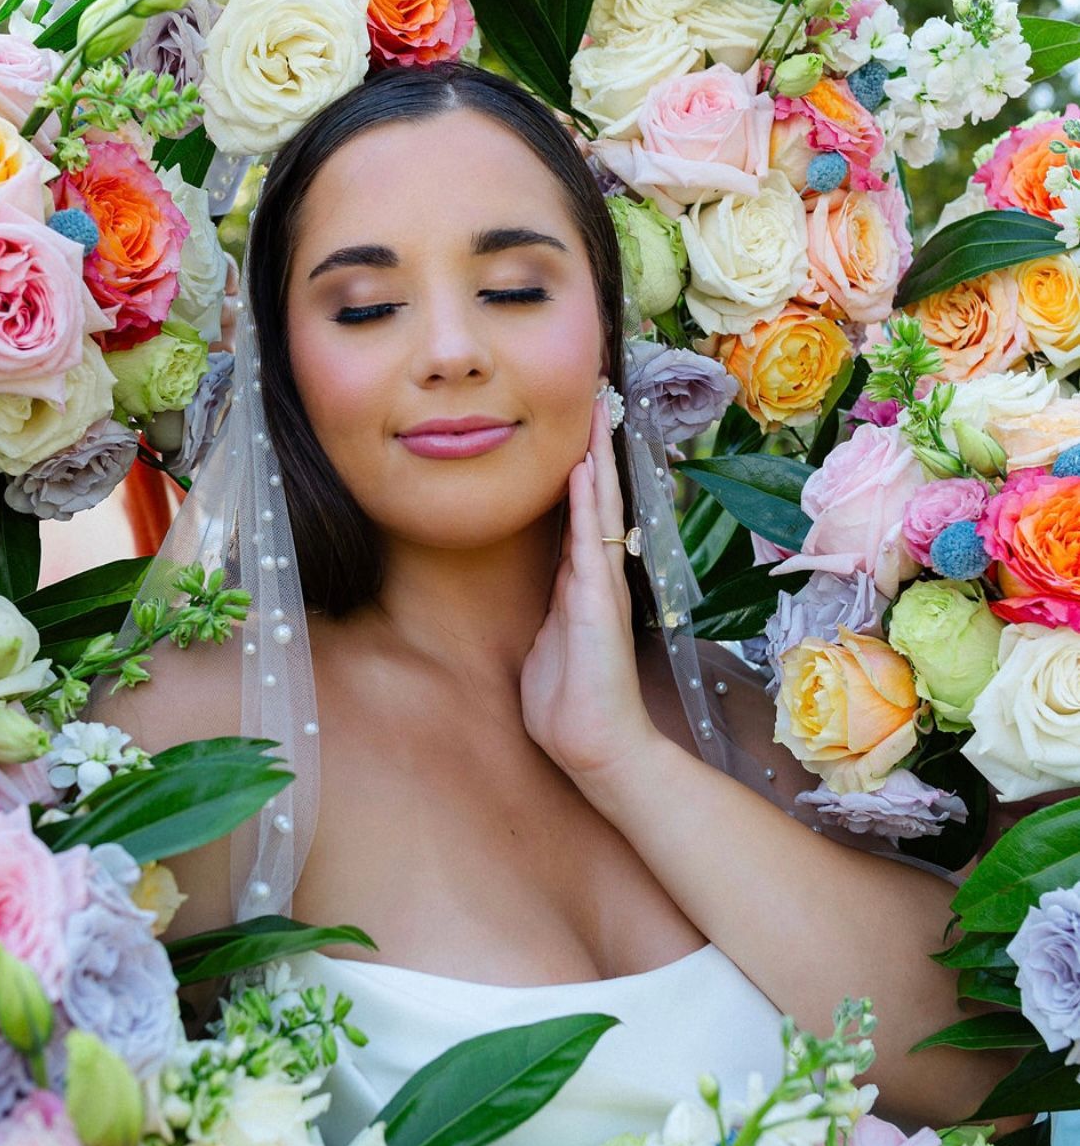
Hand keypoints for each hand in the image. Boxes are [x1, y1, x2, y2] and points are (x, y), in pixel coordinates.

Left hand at [520, 397, 659, 784]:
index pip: (576, 517)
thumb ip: (551, 619)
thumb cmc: (569, 706)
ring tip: (596, 409)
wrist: (597, 748)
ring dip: (595, 458)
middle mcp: (593, 577)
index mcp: (578, 587)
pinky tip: (585, 465)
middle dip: (592, 447)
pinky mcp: (598, 601)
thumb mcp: (548, 649)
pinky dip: (588, 500)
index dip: (576, 475)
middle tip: (594, 396)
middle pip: (592, 499)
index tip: (574, 431)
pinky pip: (590, 539)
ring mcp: (598, 586)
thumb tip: (548, 605)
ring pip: (597, 508)